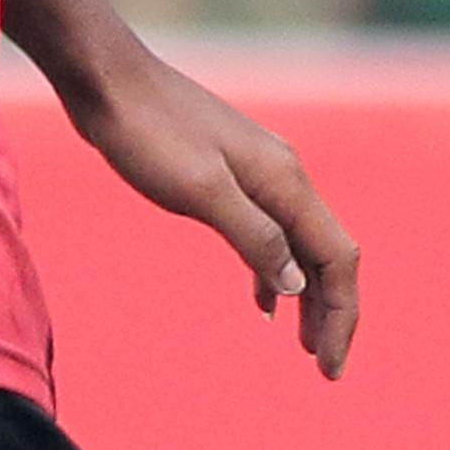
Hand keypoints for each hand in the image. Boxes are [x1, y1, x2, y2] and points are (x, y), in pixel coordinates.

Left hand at [68, 50, 362, 379]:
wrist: (108, 81)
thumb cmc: (148, 132)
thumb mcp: (200, 191)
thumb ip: (253, 236)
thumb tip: (296, 284)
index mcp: (286, 181)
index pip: (337, 258)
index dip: (342, 315)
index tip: (329, 368)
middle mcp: (283, 175)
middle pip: (327, 255)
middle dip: (332, 312)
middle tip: (323, 367)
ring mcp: (258, 173)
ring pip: (300, 244)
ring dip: (307, 295)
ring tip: (302, 343)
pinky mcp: (228, 174)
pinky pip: (270, 231)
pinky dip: (275, 269)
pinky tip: (264, 299)